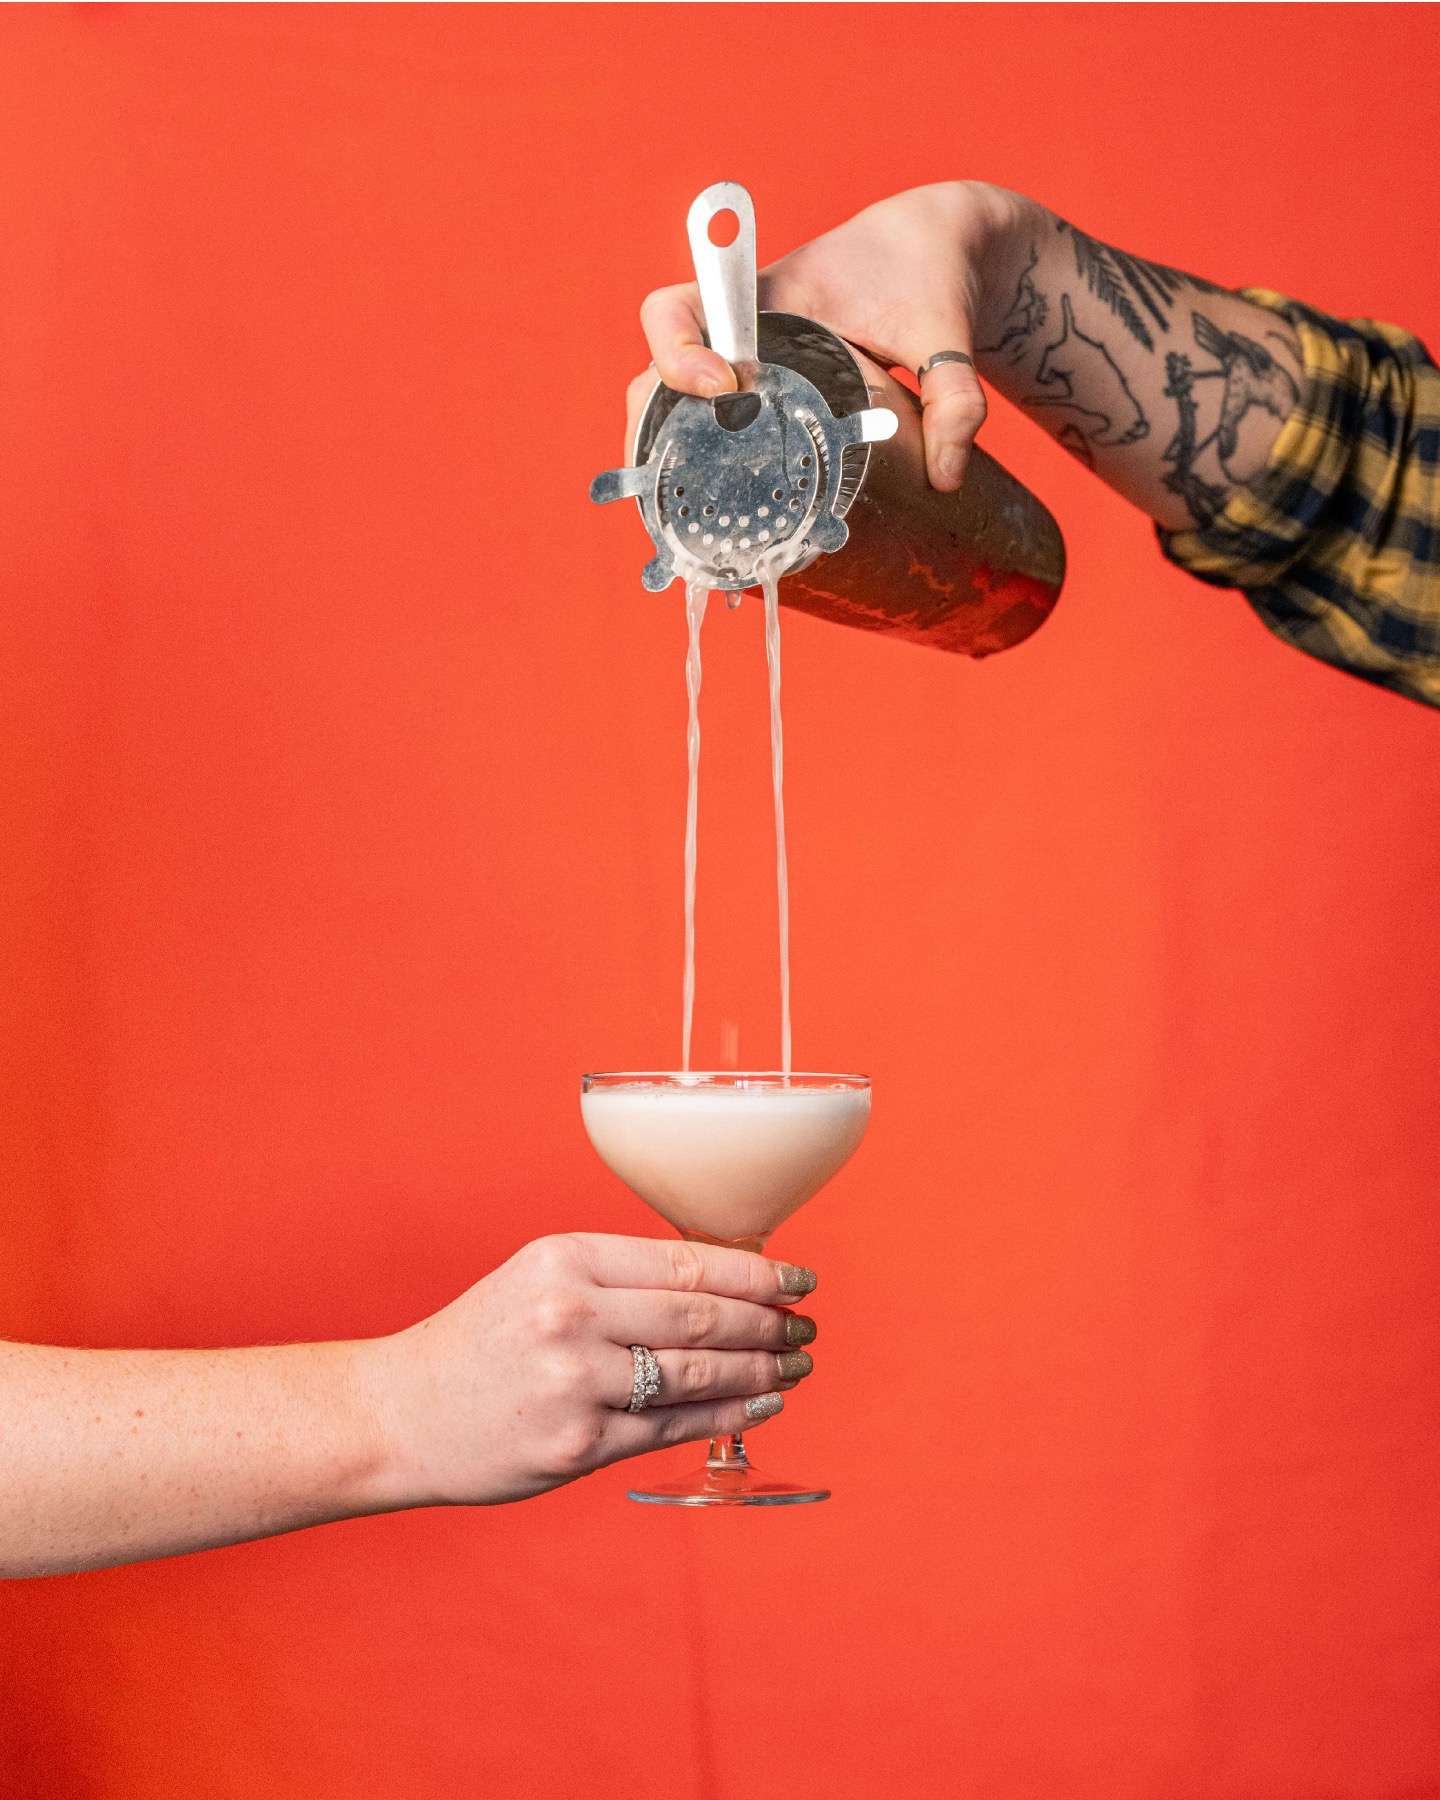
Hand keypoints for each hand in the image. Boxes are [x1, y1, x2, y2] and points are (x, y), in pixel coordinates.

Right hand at [358, 1234, 817, 1506]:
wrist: (401, 1412)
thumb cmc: (482, 1340)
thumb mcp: (539, 1277)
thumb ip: (619, 1277)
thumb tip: (723, 1283)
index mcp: (566, 1258)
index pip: (688, 1262)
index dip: (758, 1275)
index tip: (800, 1280)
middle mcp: (572, 1314)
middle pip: (703, 1318)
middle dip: (770, 1324)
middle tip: (807, 1328)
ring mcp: (575, 1383)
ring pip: (698, 1375)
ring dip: (761, 1372)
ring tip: (795, 1367)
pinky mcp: (577, 1446)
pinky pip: (673, 1428)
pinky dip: (728, 1415)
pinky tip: (761, 1405)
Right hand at [627, 180, 1026, 490]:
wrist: (931, 254)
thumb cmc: (925, 273)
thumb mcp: (942, 327)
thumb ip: (952, 395)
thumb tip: (942, 477)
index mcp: (765, 298)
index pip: (676, 309)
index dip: (676, 352)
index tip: (726, 386)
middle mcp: (736, 337)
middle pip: (654, 380)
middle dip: (653, 432)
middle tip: (690, 481)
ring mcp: (739, 373)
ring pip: (668, 416)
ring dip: (669, 464)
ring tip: (692, 518)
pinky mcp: (757, 405)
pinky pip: (706, 435)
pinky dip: (698, 473)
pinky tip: (718, 520)